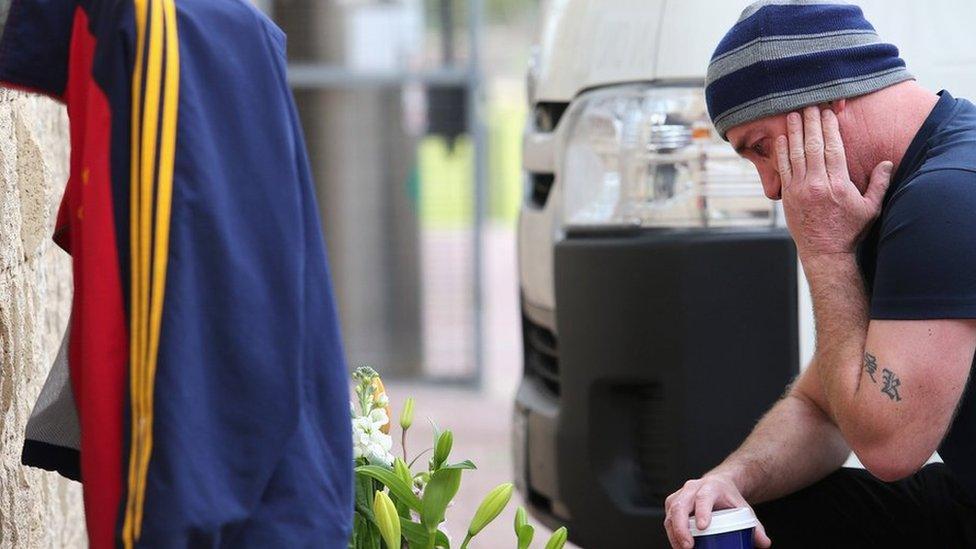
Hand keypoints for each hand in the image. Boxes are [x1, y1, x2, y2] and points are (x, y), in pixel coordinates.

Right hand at [663, 473, 770, 548]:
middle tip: (688, 546)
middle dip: (681, 527)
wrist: (719, 484)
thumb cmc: (729, 497)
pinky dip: (671, 532)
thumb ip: (754, 526)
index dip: (702, 512)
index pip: (704, 498)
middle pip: (681, 505)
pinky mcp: (673, 503)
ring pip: (671, 512)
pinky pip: (667, 517)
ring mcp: (681, 494)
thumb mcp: (744, 509)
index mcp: (711, 487)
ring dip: (674, 532)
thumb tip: (764, 543)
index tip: (704, 527)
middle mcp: (692, 488)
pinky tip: (678, 544)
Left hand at [775, 106, 892, 260]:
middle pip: (813, 146)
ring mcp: (800, 189)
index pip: (833, 148)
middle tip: (809, 105)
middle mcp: (817, 184)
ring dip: (794, 132)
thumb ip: (879, 184)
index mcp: (839, 184)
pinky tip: (782, 138)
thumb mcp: (871, 208)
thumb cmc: (850, 231)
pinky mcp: (789, 196)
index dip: (829, 128)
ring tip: (793, 115)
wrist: (825, 252)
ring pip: (796, 154)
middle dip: (811, 123)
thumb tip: (887, 163)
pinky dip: (782, 152)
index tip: (828, 113)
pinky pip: (784, 169)